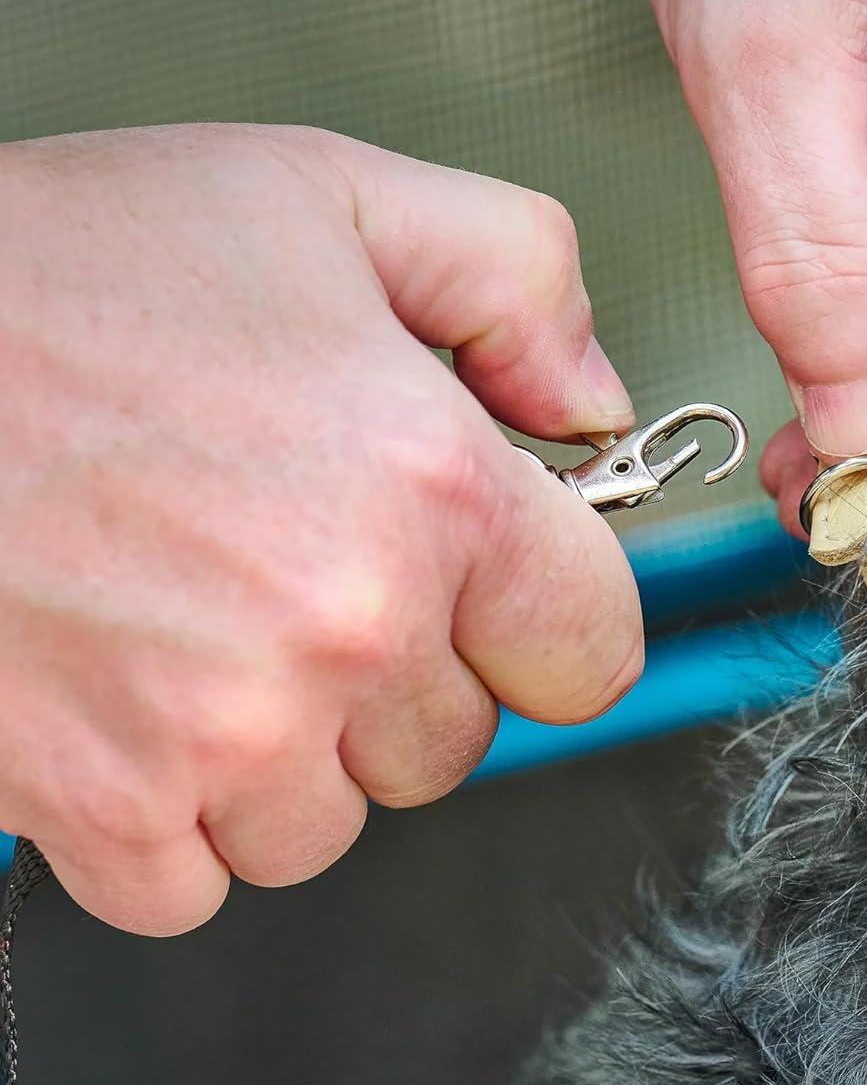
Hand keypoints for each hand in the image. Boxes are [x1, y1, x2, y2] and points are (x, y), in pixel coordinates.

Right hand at [0, 125, 643, 934]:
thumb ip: (516, 283)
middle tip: (290, 574)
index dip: (544, 624)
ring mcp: (226, 735)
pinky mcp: (103, 808)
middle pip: (455, 744)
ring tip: (193, 629)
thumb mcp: (329, 198)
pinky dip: (168, 821)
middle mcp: (347, 629)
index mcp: (435, 490)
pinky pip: (198, 885)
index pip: (590, 651)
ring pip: (330, 823)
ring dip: (284, 757)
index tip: (494, 602)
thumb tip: (591, 405)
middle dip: (397, 679)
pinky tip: (126, 703)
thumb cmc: (57, 271)